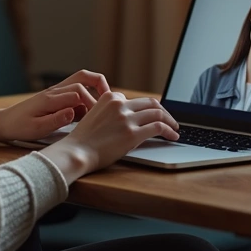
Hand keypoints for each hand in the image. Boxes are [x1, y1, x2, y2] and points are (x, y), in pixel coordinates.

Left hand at [0, 70, 111, 143]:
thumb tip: (74, 112)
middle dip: (99, 88)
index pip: (79, 92)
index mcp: (50, 98)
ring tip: (105, 103)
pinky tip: (90, 112)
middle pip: (83, 78)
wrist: (2, 123)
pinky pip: (75, 90)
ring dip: (94, 89)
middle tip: (110, 102)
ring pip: (80, 81)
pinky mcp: (55, 97)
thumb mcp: (36, 129)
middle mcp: (54, 91)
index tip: (99, 116)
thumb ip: (56, 120)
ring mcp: (55, 92)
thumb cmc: (18, 127)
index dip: (92, 103)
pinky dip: (86, 96)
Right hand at [40, 91, 179, 183]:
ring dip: (170, 121)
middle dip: (164, 111)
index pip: (136, 100)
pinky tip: (172, 136)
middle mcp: (119, 104)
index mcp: (110, 97)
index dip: (147, 109)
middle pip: (151, 103)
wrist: (76, 152)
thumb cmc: (84, 140)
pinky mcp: (132, 134)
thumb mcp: (97, 116)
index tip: (154, 116)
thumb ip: (113, 113)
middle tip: (171, 121)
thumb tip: (134, 119)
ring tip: (174, 129)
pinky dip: (169, 131)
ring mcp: (126, 118)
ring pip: (158, 113)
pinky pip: (158, 127)